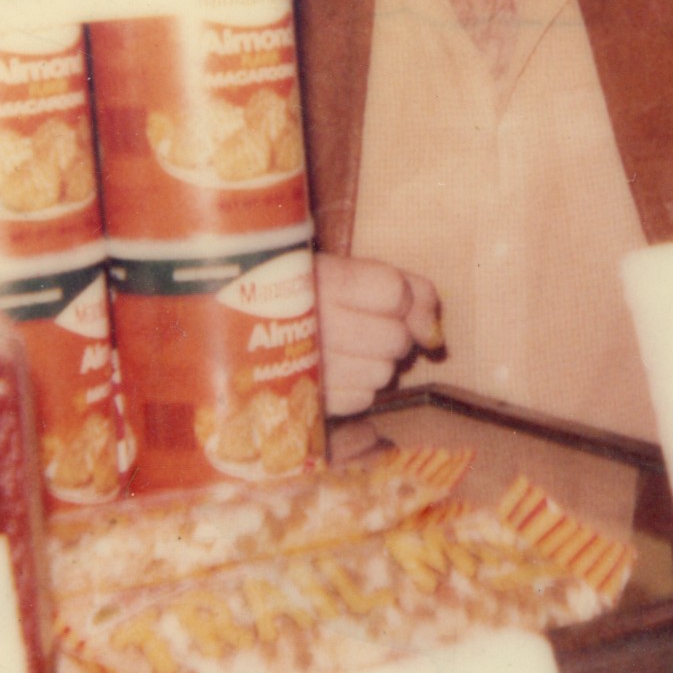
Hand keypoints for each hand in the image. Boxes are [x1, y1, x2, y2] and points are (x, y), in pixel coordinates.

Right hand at [316, 252, 443, 416]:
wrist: (237, 323)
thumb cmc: (306, 293)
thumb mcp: (349, 271)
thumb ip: (407, 288)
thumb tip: (435, 336)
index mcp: (322, 279)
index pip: (394, 292)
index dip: (401, 298)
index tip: (382, 298)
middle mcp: (314, 324)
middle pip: (395, 338)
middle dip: (391, 334)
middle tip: (361, 325)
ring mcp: (310, 367)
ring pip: (384, 373)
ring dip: (375, 362)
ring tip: (343, 348)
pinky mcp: (308, 401)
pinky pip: (363, 399)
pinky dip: (357, 387)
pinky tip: (334, 371)